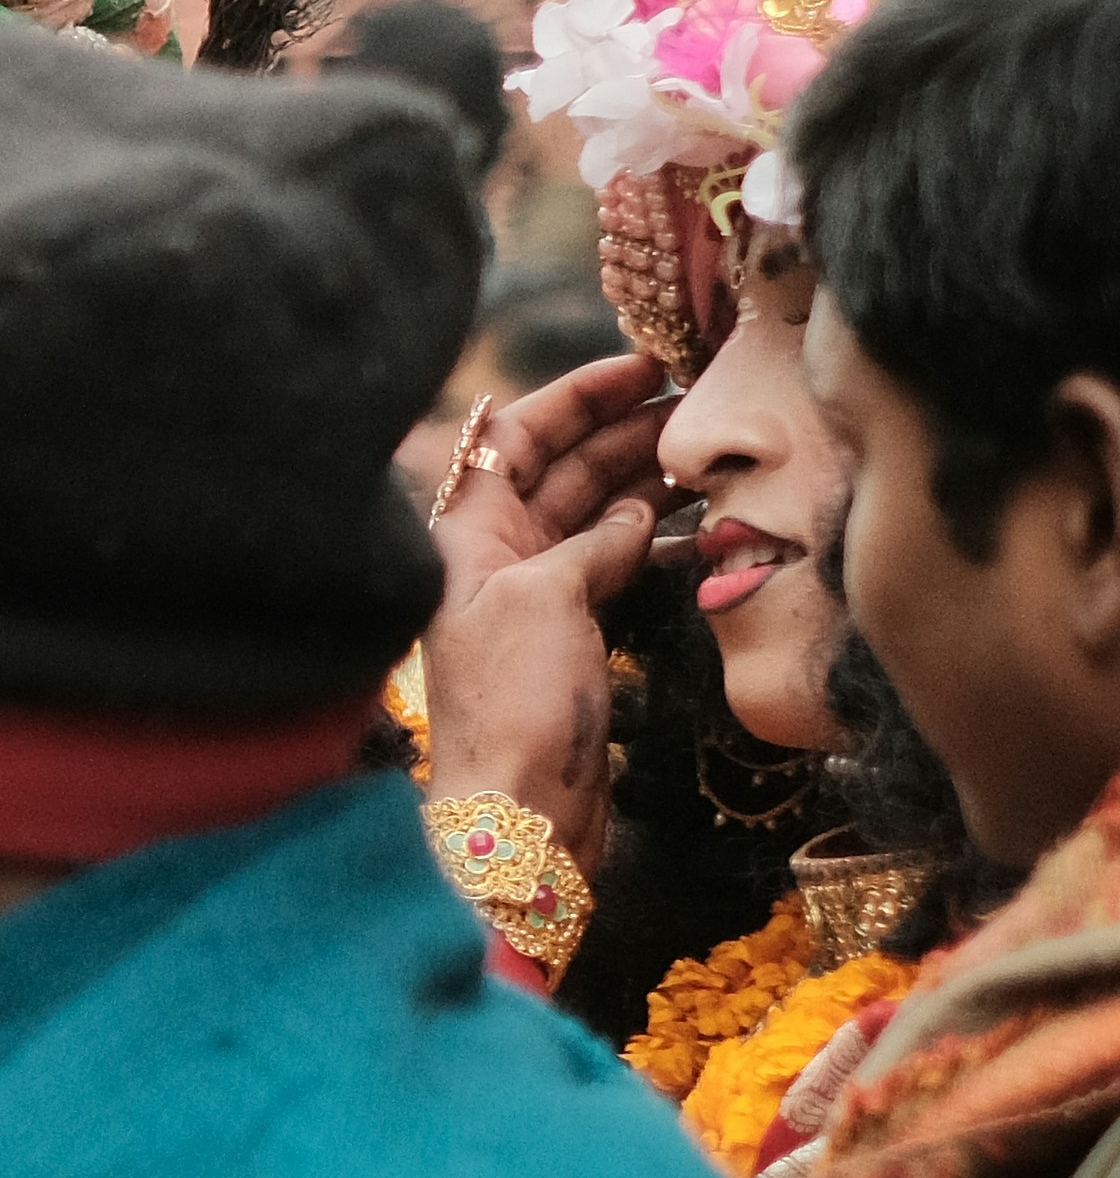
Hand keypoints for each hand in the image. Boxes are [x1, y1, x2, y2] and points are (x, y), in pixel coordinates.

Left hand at [416, 347, 669, 859]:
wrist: (522, 813)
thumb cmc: (516, 703)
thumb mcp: (547, 600)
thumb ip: (588, 545)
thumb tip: (632, 517)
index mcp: (466, 535)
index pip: (513, 437)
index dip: (575, 396)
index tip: (642, 364)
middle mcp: (494, 559)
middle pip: (559, 471)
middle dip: (623, 431)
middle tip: (699, 403)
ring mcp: (533, 599)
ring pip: (591, 517)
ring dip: (645, 482)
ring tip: (710, 452)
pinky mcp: (571, 640)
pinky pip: (611, 568)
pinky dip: (651, 542)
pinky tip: (697, 523)